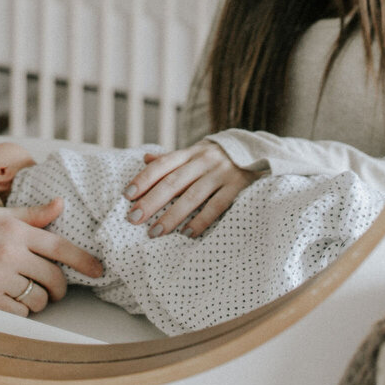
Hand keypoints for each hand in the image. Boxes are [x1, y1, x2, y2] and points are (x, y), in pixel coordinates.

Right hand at [0, 200, 102, 314]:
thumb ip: (31, 215)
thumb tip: (61, 204)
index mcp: (13, 230)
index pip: (59, 247)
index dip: (83, 261)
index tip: (98, 270)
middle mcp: (8, 253)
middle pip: (53, 278)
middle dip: (58, 287)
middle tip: (52, 287)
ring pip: (38, 300)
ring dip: (38, 301)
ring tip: (24, 292)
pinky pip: (18, 313)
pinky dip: (19, 310)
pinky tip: (7, 299)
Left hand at [123, 143, 258, 236]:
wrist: (256, 150)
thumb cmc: (216, 157)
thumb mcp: (194, 152)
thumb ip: (171, 159)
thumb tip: (145, 159)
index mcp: (190, 153)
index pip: (162, 165)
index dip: (144, 179)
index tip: (127, 195)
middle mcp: (203, 161)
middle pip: (173, 182)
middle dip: (151, 201)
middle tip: (133, 218)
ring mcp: (221, 173)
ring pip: (192, 197)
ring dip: (172, 216)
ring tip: (155, 232)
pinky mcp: (237, 186)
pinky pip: (216, 206)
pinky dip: (201, 221)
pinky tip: (187, 234)